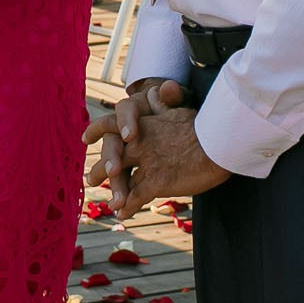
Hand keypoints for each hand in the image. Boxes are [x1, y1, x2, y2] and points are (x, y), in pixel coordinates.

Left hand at [84, 81, 231, 218]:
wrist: (218, 143)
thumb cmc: (204, 125)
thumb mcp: (180, 110)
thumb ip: (165, 104)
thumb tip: (160, 88)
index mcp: (143, 125)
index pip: (112, 124)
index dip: (97, 130)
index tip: (85, 138)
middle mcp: (139, 143)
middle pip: (111, 155)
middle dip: (99, 169)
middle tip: (90, 179)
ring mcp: (145, 163)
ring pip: (119, 178)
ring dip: (112, 191)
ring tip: (108, 202)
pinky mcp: (155, 182)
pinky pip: (135, 197)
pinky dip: (127, 207)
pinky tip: (122, 214)